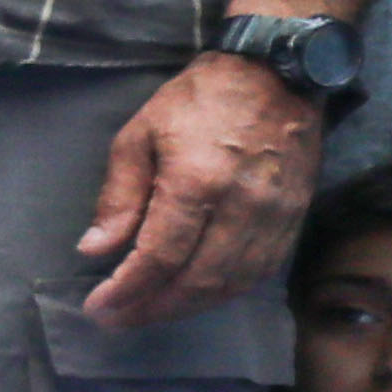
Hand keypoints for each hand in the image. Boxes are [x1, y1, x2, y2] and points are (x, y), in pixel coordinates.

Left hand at [74, 51, 322, 322]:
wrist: (274, 73)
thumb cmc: (198, 100)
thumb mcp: (139, 135)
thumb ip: (119, 196)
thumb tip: (95, 250)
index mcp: (197, 182)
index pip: (160, 257)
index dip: (128, 291)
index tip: (98, 308)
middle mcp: (242, 206)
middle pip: (197, 281)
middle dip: (153, 308)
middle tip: (119, 318)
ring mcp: (276, 215)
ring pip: (232, 284)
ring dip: (188, 307)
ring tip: (150, 311)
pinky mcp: (296, 216)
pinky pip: (261, 271)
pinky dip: (226, 291)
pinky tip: (197, 294)